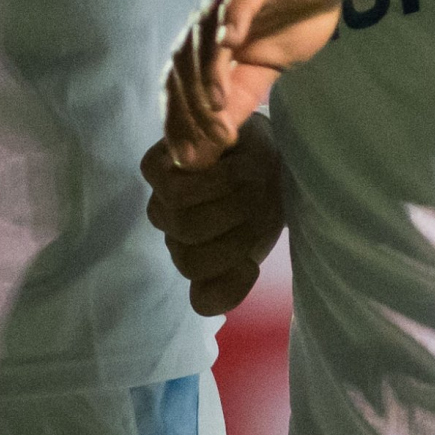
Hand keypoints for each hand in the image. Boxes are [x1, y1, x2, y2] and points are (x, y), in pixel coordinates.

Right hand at [141, 115, 289, 314]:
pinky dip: (231, 287)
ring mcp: (178, 244)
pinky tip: (251, 266)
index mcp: (159, 171)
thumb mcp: (239, 133)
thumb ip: (208, 137)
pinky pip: (203, 300)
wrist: (275, 175)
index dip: (222, 184)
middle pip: (187, 228)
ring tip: (258, 219)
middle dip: (237, 211)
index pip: (177, 195)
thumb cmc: (252, 152)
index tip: (250, 169)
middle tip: (260, 193)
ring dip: (238, 240)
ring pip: (192, 262)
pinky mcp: (203, 274)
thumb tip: (190, 158)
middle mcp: (160, 210)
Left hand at [164, 0, 379, 163]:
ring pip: (205, 35)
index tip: (186, 158)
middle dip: (190, 106)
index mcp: (210, 38)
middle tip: (208, 142)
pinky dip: (232, 19)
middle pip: (183, 62)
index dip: (178, 119)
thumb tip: (215, 145)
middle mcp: (213, 15)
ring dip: (208, 74)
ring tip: (220, 108)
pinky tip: (231, 43)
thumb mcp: (271, 67)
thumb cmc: (302, 10)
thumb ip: (241, 101)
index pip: (180, 80)